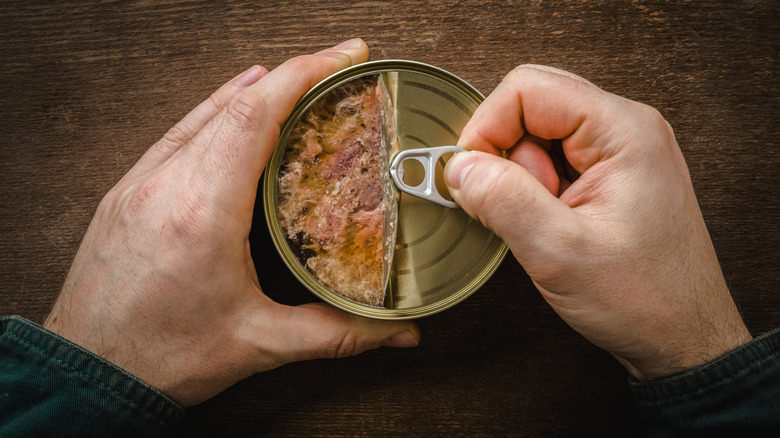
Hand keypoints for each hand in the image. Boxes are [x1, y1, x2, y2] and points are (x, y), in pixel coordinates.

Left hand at [44, 39, 418, 406]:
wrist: (88, 375)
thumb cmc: (161, 357)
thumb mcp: (260, 343)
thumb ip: (337, 333)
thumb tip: (397, 330)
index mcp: (203, 212)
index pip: (256, 115)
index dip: (305, 74)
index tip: (344, 57)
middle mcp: (166, 185)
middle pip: (235, 103)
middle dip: (293, 76)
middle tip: (338, 68)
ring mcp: (140, 183)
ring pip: (203, 112)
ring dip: (253, 90)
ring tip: (296, 79)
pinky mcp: (126, 192)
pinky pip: (176, 133)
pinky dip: (213, 110)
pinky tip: (231, 103)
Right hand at [444, 65, 750, 379]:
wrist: (683, 338)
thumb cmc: (644, 299)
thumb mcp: (558, 252)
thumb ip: (503, 200)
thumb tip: (459, 167)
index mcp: (623, 131)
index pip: (527, 89)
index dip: (486, 127)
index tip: (470, 175)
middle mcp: (625, 130)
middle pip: (532, 106)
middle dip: (504, 154)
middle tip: (515, 204)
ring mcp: (620, 152)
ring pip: (538, 136)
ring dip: (522, 177)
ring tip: (547, 223)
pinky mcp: (611, 175)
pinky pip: (553, 162)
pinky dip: (535, 190)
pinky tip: (551, 224)